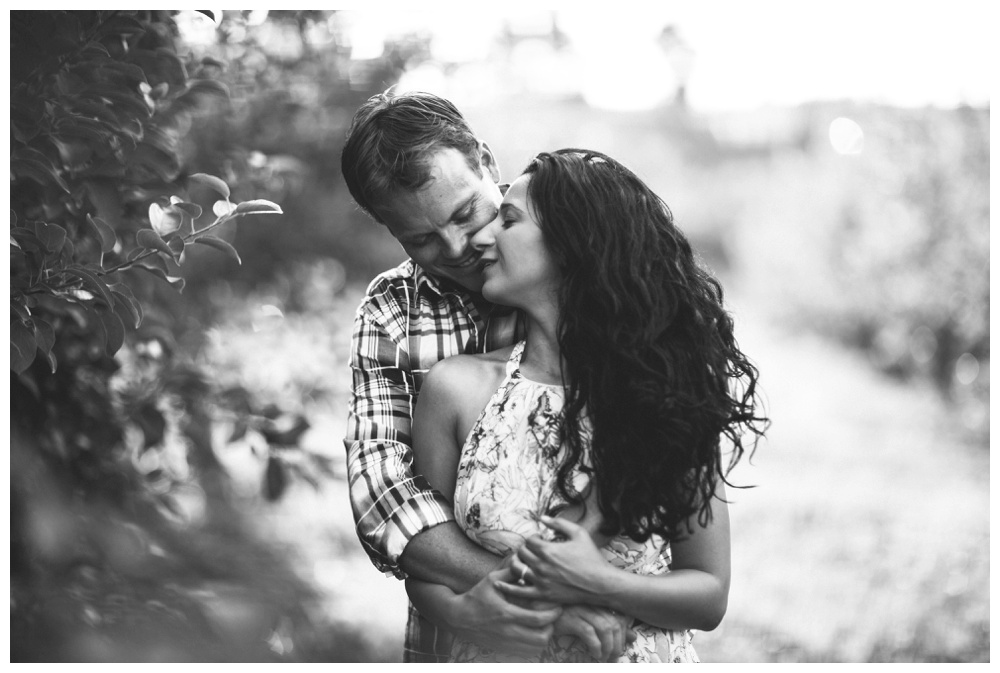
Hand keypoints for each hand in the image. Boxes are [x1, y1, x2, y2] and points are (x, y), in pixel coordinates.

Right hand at [451, 567, 562, 658]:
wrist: (459, 618)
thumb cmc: (477, 596)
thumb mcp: (492, 580)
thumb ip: (511, 572)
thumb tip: (525, 560)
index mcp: (506, 613)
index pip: (537, 619)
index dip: (552, 614)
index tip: (558, 606)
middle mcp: (508, 631)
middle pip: (541, 638)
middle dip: (552, 628)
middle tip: (552, 617)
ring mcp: (507, 643)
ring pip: (536, 648)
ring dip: (544, 637)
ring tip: (543, 625)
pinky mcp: (504, 649)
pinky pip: (528, 653)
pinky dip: (534, 644)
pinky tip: (532, 632)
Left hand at [498, 516, 613, 605]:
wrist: (601, 584)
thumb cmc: (592, 557)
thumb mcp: (578, 533)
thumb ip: (559, 523)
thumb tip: (541, 517)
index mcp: (548, 550)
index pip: (529, 540)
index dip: (534, 538)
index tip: (540, 539)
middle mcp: (541, 565)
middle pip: (521, 553)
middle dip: (526, 549)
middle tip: (533, 550)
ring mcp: (541, 581)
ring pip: (516, 569)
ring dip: (517, 563)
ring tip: (523, 561)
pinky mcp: (542, 594)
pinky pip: (519, 591)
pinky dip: (507, 587)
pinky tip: (498, 584)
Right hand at [551, 604, 635, 661]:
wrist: (540, 611)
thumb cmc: (567, 616)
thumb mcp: (591, 619)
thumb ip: (612, 625)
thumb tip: (632, 636)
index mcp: (597, 602)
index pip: (620, 616)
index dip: (624, 633)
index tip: (623, 646)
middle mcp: (591, 603)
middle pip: (615, 623)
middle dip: (618, 644)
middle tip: (614, 657)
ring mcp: (580, 609)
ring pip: (605, 627)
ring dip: (608, 647)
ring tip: (605, 658)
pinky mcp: (569, 618)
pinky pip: (588, 632)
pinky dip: (595, 645)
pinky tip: (595, 654)